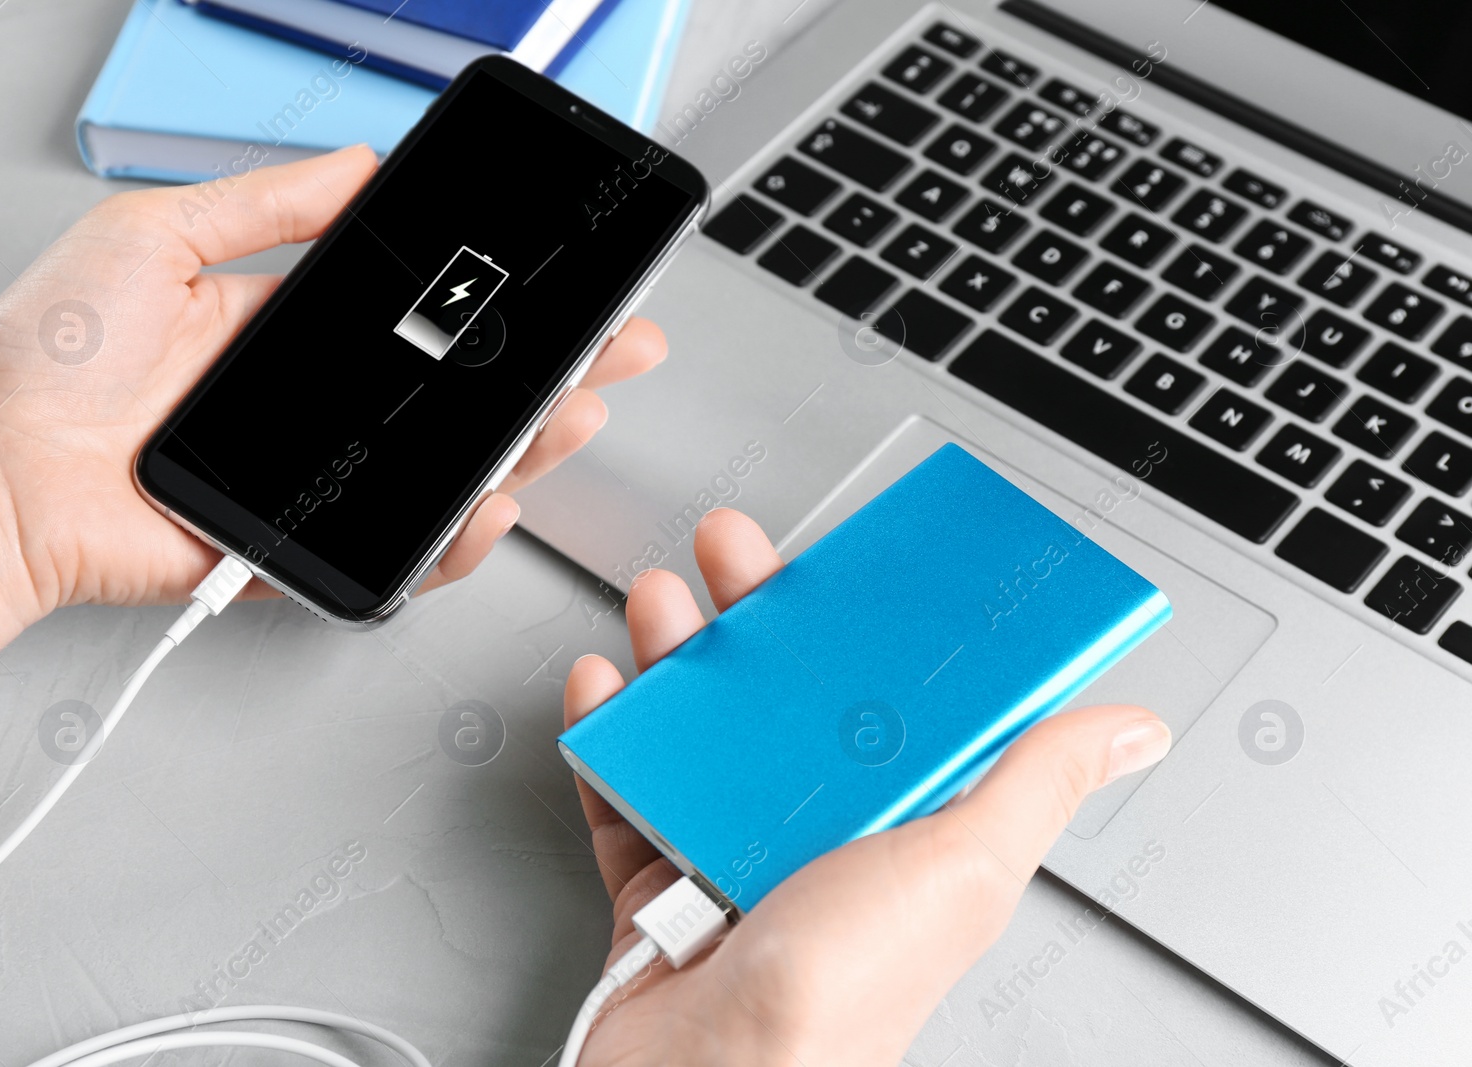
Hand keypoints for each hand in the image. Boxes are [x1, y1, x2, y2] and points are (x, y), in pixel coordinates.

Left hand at [0, 146, 664, 764]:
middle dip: (552, 376)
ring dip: (526, 451)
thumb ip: (264, 204)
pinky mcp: (303, 549)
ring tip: (572, 416)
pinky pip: (397, 553)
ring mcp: (318, 482)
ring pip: (447, 476)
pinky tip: (492, 501)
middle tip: (613, 350)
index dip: (500, 304)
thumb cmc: (47, 358)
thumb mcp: (156, 235)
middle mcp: (318, 408)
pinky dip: (455, 540)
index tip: (562, 286)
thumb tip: (359, 167)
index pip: (425, 316)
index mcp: (291, 331)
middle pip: (459, 397)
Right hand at [562, 508, 1172, 1065]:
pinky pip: (628, 793)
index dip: (865, 626)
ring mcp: (734, 859)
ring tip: (661, 609)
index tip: (847, 567)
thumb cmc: (843, 995)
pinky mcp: (660, 882)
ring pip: (701, 735)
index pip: (890, 702)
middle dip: (753, 619)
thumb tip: (1131, 731)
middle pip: (783, 702)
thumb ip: (1036, 783)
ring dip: (675, 662)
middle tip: (734, 556)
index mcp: (901, 828)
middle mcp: (819, 839)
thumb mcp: (963, 863)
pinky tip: (605, 690)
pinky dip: (608, 737)